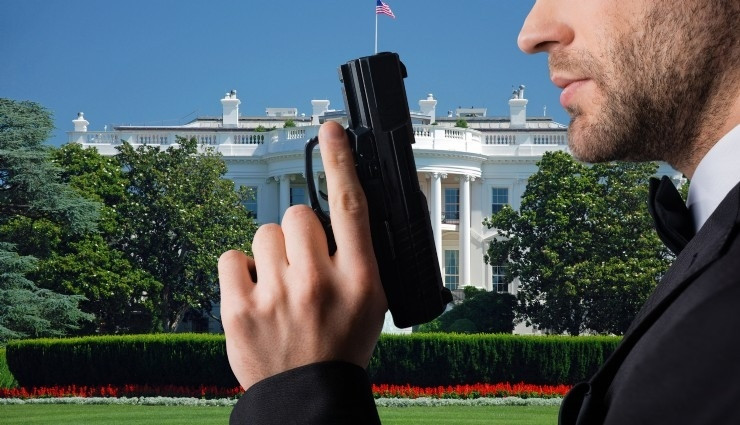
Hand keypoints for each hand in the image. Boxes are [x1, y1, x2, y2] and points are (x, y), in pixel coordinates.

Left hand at [218, 121, 387, 390]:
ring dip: (272, 252)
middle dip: (299, 233)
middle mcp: (319, 283)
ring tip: (280, 287)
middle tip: (303, 266)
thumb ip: (358, 254)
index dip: (341, 161)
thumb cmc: (341, 344)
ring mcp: (276, 296)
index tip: (330, 129)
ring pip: (264, 233)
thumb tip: (343, 210)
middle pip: (299, 214)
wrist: (306, 396)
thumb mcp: (371, 301)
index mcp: (359, 279)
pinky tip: (255, 292)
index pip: (351, 206)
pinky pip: (232, 255)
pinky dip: (242, 269)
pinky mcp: (239, 309)